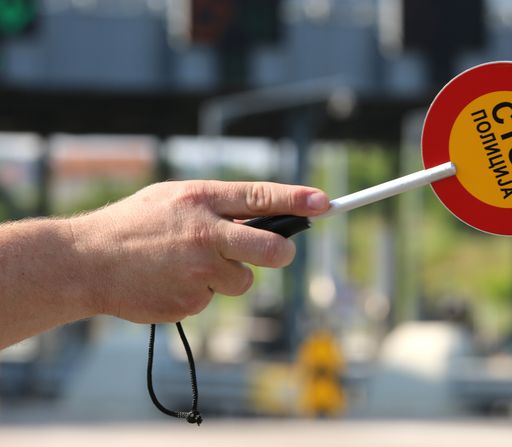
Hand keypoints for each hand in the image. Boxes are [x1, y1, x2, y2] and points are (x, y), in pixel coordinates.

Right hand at [72, 180, 329, 322]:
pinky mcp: (190, 301)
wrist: (85, 262)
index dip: (298, 200)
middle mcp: (205, 234)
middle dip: (280, 253)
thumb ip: (216, 205)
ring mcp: (198, 270)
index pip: (261, 196)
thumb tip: (262, 214)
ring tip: (188, 265)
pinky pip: (213, 298)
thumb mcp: (173, 198)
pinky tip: (172, 282)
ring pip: (242, 280)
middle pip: (270, 249)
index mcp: (202, 199)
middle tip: (278, 253)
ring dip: (227, 276)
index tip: (325, 203)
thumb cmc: (132, 225)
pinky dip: (200, 292)